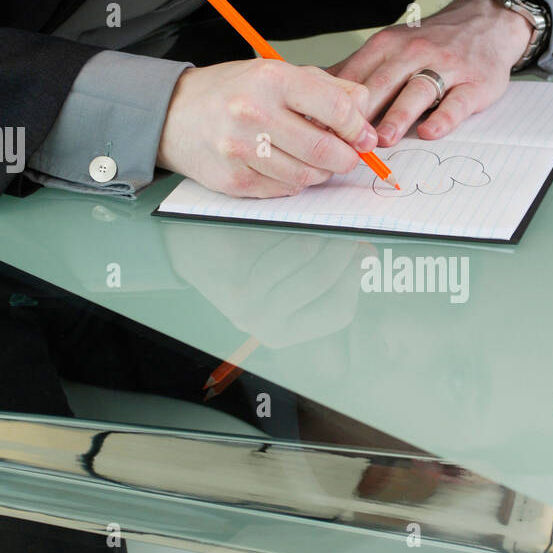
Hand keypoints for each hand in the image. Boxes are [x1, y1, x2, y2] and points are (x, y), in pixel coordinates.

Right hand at [156, 59, 377, 195]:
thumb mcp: (277, 74)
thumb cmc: (231, 92)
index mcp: (271, 79)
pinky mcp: (234, 180)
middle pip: (325, 150)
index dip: (359, 128)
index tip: (365, 137)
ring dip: (321, 172)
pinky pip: (284, 190)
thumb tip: (365, 110)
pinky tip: (284, 166)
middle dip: (347, 157)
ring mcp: (241, 150)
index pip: (335, 109)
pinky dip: (294, 182)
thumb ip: (326, 88)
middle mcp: (254, 113)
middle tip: (348, 155)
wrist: (173, 115)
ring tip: (314, 159)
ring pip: (307, 177)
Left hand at [163, 224, 363, 351]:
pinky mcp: (238, 296)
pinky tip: (300, 224)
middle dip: (343, 257)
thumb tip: (364, 251)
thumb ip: (326, 261)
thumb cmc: (245, 248)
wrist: (187, 244)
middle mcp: (273, 331)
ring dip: (323, 245)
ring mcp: (254, 316)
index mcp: (290, 329)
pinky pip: (281, 267)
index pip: (339, 311)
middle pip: (326, 293)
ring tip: (326, 221)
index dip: (354, 279)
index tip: (360, 246)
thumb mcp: (289, 259)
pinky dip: (295, 242)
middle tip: (349, 227)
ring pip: (307, 279)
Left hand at [326, 0, 532, 147]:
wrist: (488, 23)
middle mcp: (415, 53)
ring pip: (418, 91)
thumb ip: (358, 70)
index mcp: (389, 46)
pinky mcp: (474, 84)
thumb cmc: (434, 43)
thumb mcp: (392, 46)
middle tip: (345, 139)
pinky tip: (430, 132)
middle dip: (362, 112)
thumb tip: (314, 90)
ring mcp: (446, 68)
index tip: (320, 127)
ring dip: (398, 116)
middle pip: (383, 83)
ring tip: (383, 139)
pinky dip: (443, 118)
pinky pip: (457, 103)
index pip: (357, 75)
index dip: (336, 102)